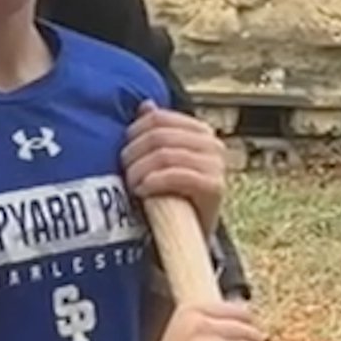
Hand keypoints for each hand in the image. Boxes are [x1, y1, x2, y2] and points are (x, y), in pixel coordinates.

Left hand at [121, 101, 224, 238]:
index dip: (134, 131)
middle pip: (158, 136)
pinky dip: (154, 181)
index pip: (158, 118)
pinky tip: (143, 190)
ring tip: (132, 183)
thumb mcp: (163, 159)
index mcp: (200, 130)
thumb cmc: (173, 193)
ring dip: (140, 170)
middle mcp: (212, 144)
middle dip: (134, 153)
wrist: (190, 235)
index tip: (123, 149)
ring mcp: (216, 165)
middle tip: (124, 171)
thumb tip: (146, 105)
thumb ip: (157, 131)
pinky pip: (177, 175)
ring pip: (164, 154)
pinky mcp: (215, 187)